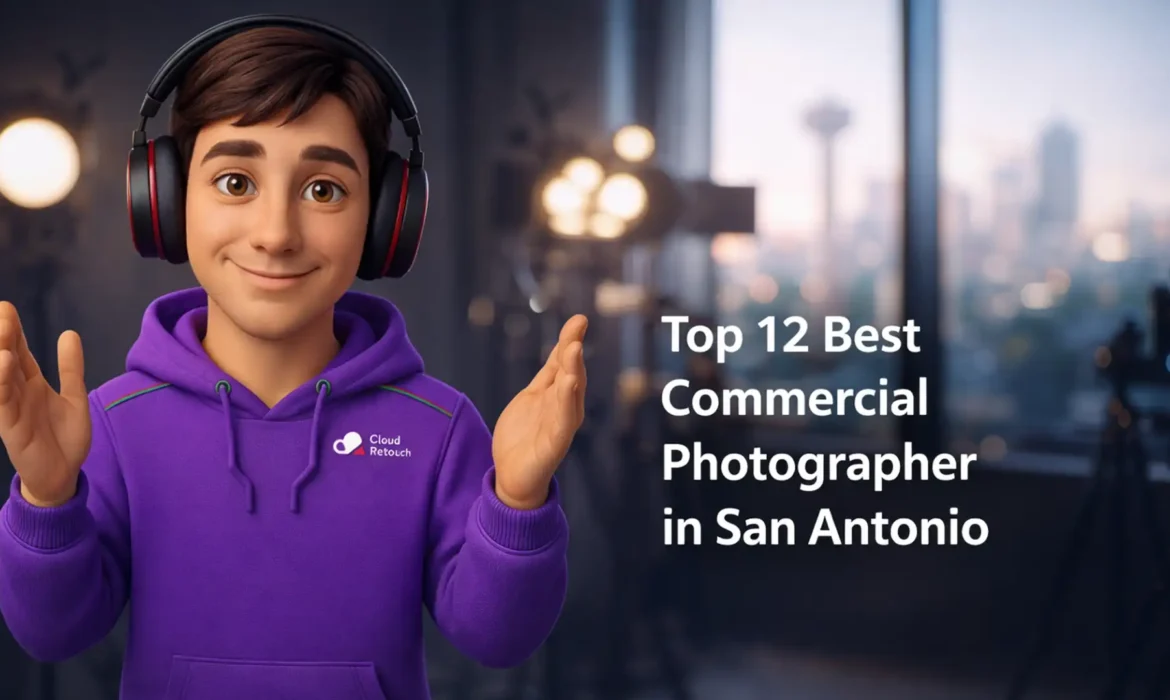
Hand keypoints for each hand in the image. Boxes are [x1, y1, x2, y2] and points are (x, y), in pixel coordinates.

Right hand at [0, 302, 90, 506]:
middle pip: (8, 360)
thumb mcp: (74, 396)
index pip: (21, 352)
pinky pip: (3, 403)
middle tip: (3, 310)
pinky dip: (2, 384)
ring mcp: (13, 410)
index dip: (15, 332)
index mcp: (32, 384)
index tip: (7, 307)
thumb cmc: (65, 437)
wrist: (64, 474)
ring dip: (0, 357)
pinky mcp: (11, 428)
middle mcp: (18, 394)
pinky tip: (4, 364)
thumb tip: (69, 333)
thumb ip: (71, 368)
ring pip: (1, 379)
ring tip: (4, 335)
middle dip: (5, 336)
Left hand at [493, 315, 587, 509]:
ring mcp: (562, 425)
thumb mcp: (533, 397)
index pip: (564, 363)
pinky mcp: (555, 444)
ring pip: (570, 394)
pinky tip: (569, 384)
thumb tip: (563, 347)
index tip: (579, 319)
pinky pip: (563, 420)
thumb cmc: (524, 436)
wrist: (513, 475)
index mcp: (559, 395)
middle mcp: (565, 407)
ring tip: (574, 349)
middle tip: (577, 328)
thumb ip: (548, 376)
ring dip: (573, 371)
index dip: (570, 340)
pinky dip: (567, 401)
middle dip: (573, 351)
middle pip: (571, 374)